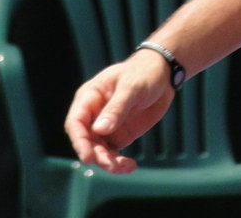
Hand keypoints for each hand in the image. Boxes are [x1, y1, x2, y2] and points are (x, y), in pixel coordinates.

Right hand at [64, 52, 175, 172]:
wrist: (164, 75)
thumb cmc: (143, 72)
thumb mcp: (131, 87)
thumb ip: (116, 108)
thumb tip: (99, 129)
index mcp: (90, 97)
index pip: (76, 121)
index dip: (79, 140)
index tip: (87, 156)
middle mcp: (94, 114)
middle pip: (86, 141)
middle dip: (96, 155)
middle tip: (110, 164)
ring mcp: (106, 126)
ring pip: (99, 151)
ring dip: (108, 162)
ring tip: (124, 166)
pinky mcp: (119, 135)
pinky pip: (113, 154)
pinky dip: (119, 163)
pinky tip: (130, 166)